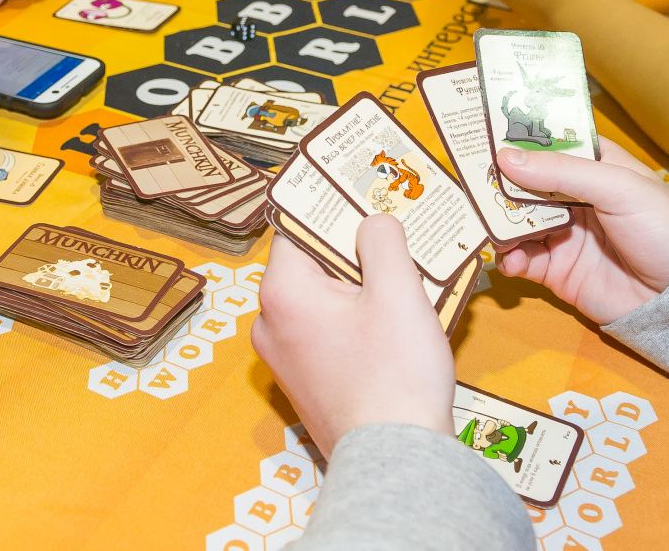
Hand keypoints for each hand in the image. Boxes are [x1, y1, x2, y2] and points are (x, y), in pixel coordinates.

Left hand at [255, 215, 455, 457]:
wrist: (396, 461)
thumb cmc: (395, 372)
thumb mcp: (398, 291)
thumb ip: (382, 241)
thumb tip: (371, 221)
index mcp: (281, 292)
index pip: (299, 230)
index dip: (334, 215)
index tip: (367, 206)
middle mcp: (269, 324)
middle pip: (309, 267)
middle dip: (351, 257)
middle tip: (393, 248)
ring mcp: (282, 360)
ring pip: (319, 304)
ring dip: (356, 293)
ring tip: (399, 289)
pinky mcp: (302, 386)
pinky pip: (323, 337)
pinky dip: (352, 326)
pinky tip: (390, 330)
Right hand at [494, 142, 668, 324]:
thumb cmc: (662, 226)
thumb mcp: (617, 187)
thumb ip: (561, 171)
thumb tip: (503, 158)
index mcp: (590, 165)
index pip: (546, 142)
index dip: (514, 137)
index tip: (476, 129)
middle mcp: (570, 195)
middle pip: (522, 182)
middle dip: (495, 182)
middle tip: (466, 182)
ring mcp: (561, 233)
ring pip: (515, 220)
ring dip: (498, 221)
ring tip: (487, 225)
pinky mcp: (556, 270)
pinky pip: (521, 259)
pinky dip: (508, 258)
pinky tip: (510, 259)